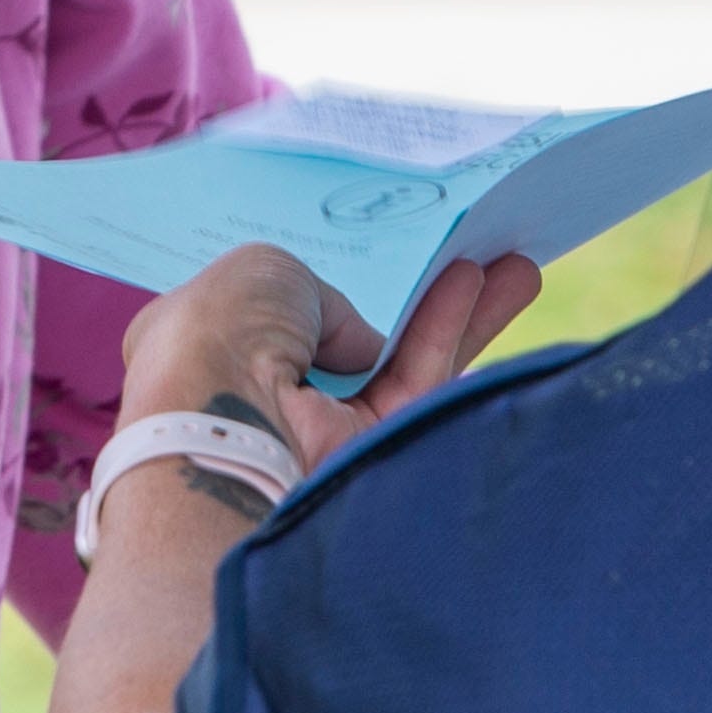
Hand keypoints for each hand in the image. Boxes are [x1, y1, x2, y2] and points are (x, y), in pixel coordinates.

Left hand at [117, 243, 544, 482]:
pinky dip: (447, 334)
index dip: (318, 289)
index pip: (267, 317)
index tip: (370, 259)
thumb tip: (362, 346)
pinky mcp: (363, 459)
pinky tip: (483, 285)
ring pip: (396, 365)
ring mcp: (312, 434)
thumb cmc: (218, 333)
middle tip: (464, 253)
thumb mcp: (264, 270)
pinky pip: (412, 386)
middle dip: (408, 297)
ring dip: (452, 313)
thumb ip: (325, 297)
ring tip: (510, 262)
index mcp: (201, 350)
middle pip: (350, 341)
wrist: (225, 424)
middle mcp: (256, 396)